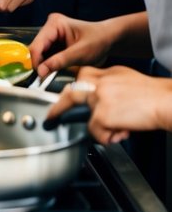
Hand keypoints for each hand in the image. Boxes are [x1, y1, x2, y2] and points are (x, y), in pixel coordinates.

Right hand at [29, 11, 115, 74]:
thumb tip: (41, 71)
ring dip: (43, 65)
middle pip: (36, 49)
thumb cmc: (98, 41)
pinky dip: (48, 65)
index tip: (39, 75)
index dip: (35, 60)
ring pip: (40, 54)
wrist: (109, 40)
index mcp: (55, 24)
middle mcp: (50, 27)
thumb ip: (60, 61)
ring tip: (49, 76)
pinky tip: (53, 72)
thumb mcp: (80, 53)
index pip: (37, 44)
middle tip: (43, 79)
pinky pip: (46, 56)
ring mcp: (52, 35)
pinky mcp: (54, 43)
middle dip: (39, 64)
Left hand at [45, 66, 171, 143]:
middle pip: (70, 93)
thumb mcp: (125, 78)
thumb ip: (109, 83)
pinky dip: (109, 137)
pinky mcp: (102, 115)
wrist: (164, 100)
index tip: (61, 95)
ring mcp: (98, 98)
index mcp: (104, 73)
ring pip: (84, 118)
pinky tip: (123, 132)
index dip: (69, 87)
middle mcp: (97, 83)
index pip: (79, 76)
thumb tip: (99, 94)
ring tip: (115, 131)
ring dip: (98, 129)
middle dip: (58, 108)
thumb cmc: (151, 93)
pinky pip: (96, 133)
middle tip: (51, 118)